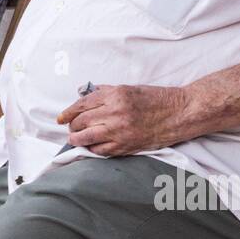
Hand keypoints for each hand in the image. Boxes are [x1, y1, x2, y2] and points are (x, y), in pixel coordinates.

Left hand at [55, 83, 188, 156]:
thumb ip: (105, 92)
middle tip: (71, 127)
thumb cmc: (155, 98)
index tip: (60, 118)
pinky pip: (101, 151)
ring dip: (77, 139)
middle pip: (81, 121)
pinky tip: (91, 146)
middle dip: (72, 126)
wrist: (179, 112)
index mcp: (115, 95)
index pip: (81, 104)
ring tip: (75, 138)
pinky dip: (93, 149)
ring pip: (87, 138)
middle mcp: (115, 113)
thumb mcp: (128, 88)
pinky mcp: (126, 145)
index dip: (67, 112)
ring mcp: (120, 131)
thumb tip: (85, 95)